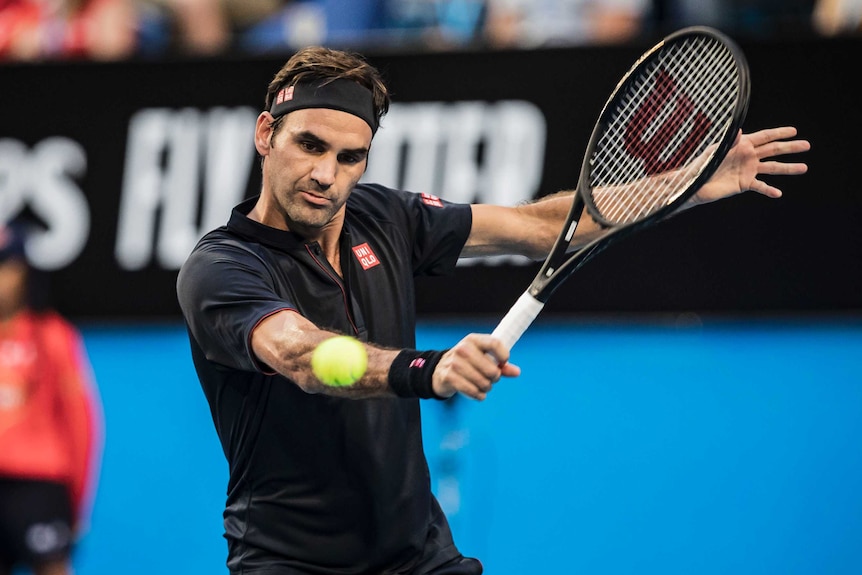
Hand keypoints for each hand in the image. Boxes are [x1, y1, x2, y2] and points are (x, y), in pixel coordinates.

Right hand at [431, 334, 520, 400]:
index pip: (495, 343)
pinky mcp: (449, 376)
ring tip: (483, 386)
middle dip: (495, 378)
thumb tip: (516, 372)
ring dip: (486, 388)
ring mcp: (455, 362)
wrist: (439, 370)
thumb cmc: (467, 363)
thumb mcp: (483, 359)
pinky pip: (472, 391)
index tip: (503, 363)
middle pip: (491, 369)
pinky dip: (478, 395)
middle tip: (491, 378)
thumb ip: (501, 365)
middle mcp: (463, 348)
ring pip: (483, 382)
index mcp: (474, 340)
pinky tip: (478, 394)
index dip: (503, 356)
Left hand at [691, 126, 809, 205]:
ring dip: (788, 168)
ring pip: (772, 168)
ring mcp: (748, 170)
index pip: (764, 136)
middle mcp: (748, 156)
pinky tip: (778, 193)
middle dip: (790, 148)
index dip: (779, 133)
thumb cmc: (701, 165)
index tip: (794, 131)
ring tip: (804, 168)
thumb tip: (740, 131)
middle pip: (774, 150)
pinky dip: (769, 190)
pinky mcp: (745, 184)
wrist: (695, 185)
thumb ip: (729, 142)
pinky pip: (760, 186)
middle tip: (807, 145)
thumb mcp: (716, 152)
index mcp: (742, 144)